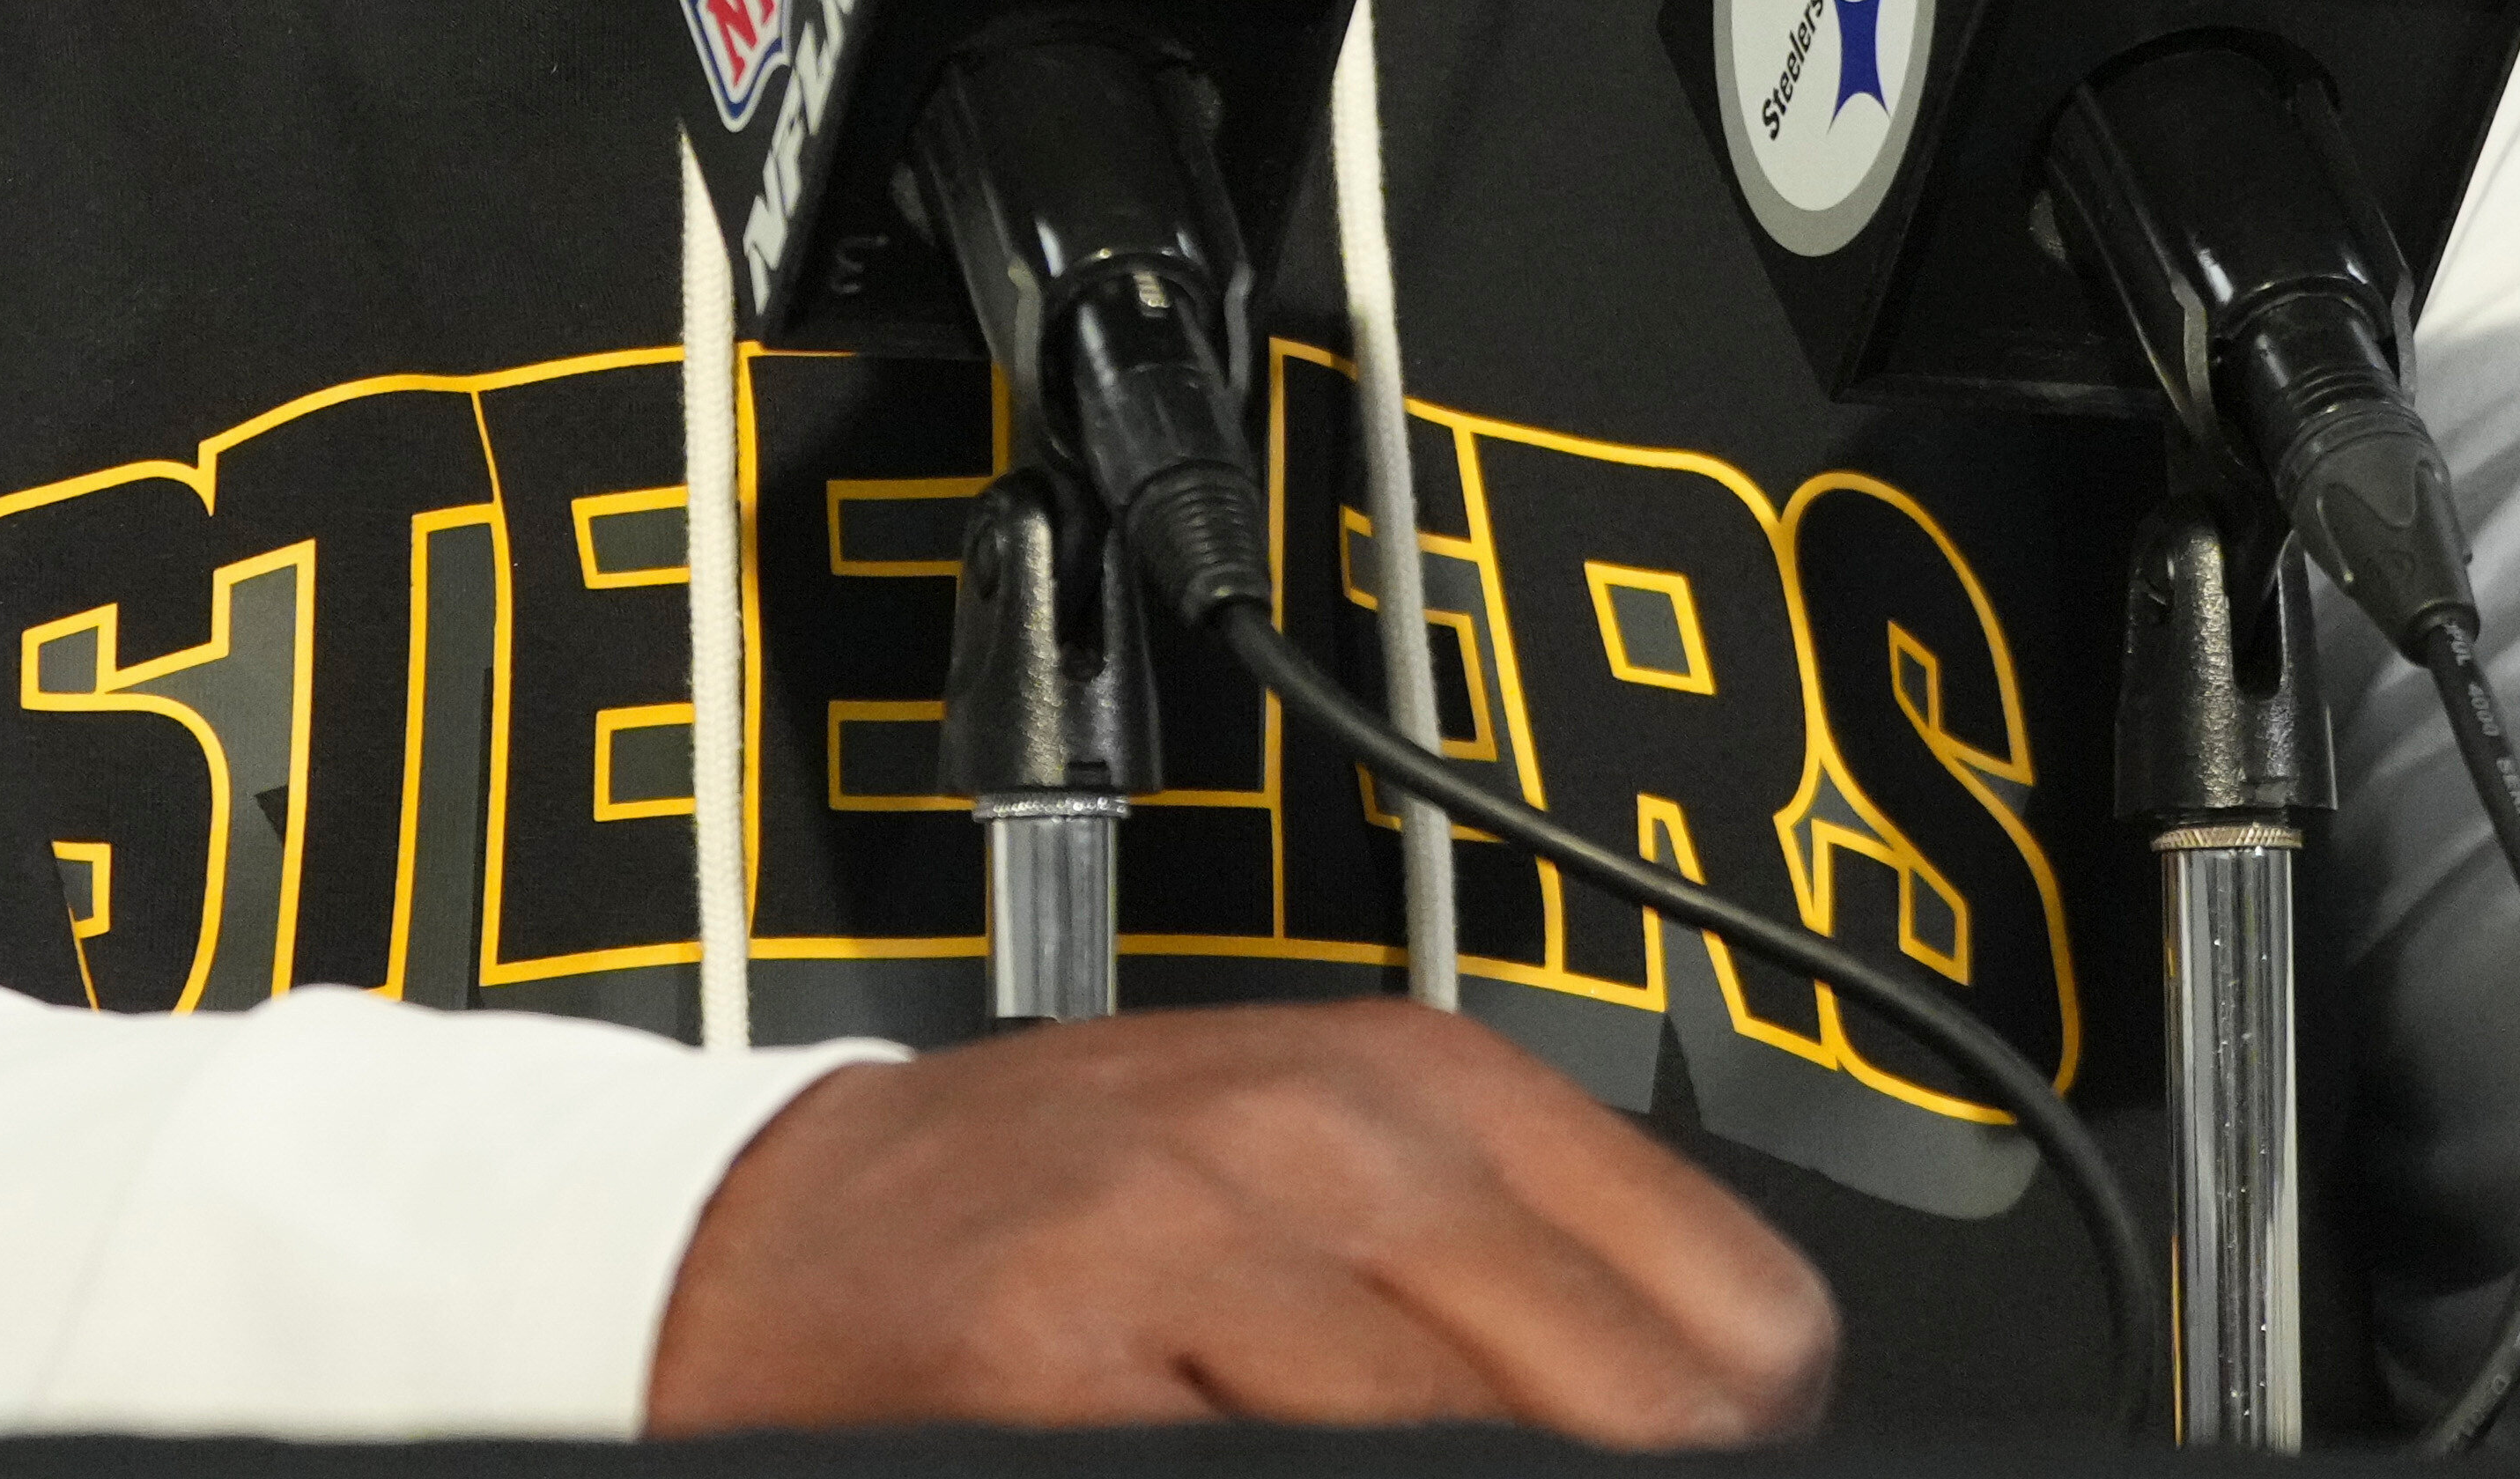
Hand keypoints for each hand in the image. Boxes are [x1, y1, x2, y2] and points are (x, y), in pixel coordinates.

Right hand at [644, 1004, 1837, 1440]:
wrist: (785, 1229)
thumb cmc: (1075, 1211)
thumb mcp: (1323, 1166)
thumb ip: (1514, 1262)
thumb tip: (1712, 1414)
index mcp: (1428, 1081)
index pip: (1734, 1312)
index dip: (1735, 1431)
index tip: (1697, 1460)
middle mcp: (1328, 1137)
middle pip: (1630, 1406)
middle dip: (1609, 1477)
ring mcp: (1193, 1236)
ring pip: (1456, 1440)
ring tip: (1371, 1472)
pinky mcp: (1063, 1350)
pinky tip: (1246, 1473)